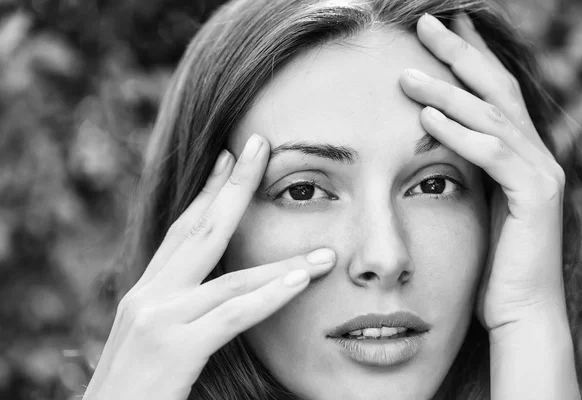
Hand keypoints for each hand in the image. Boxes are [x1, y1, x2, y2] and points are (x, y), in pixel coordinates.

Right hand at [82, 134, 335, 399]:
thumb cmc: (133, 390)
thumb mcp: (152, 340)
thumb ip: (180, 310)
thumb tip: (214, 292)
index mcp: (145, 291)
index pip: (181, 230)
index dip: (207, 191)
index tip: (229, 159)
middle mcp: (148, 294)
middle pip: (200, 229)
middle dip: (233, 186)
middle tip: (258, 145)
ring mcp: (157, 318)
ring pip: (230, 275)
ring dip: (282, 262)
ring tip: (323, 250)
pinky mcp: (172, 350)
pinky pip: (231, 316)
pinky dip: (268, 297)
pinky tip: (300, 282)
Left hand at [399, 13, 566, 331]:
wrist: (519, 312)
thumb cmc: (491, 264)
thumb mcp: (476, 205)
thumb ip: (465, 171)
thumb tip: (432, 144)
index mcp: (519, 153)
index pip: (492, 91)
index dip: (469, 56)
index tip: (441, 29)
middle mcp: (536, 154)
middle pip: (495, 88)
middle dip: (460, 52)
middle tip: (426, 23)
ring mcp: (539, 173)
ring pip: (489, 116)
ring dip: (447, 90)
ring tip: (408, 71)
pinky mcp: (533, 198)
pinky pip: (492, 154)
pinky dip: (457, 133)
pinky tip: (425, 118)